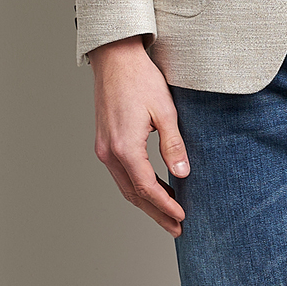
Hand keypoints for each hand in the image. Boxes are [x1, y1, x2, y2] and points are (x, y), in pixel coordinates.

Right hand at [88, 36, 190, 235]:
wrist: (115, 58)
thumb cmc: (141, 79)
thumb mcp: (165, 110)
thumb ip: (173, 145)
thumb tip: (182, 174)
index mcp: (124, 147)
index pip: (146, 188)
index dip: (165, 206)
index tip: (181, 218)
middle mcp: (109, 152)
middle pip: (133, 194)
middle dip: (156, 213)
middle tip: (177, 227)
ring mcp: (103, 148)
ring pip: (125, 186)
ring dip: (145, 202)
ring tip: (167, 214)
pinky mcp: (104, 141)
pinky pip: (120, 173)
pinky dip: (136, 186)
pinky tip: (151, 188)